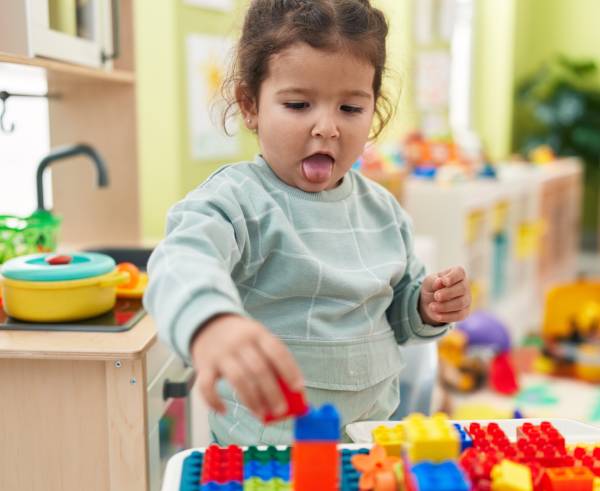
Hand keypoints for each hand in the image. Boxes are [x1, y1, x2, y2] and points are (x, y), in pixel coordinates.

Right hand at [190, 314, 304, 419]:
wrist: (207, 323)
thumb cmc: (241, 338)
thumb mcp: (258, 338)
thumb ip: (271, 360)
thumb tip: (288, 393)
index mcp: (257, 333)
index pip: (277, 351)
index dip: (289, 370)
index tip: (298, 388)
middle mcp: (239, 342)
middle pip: (259, 369)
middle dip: (272, 392)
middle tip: (281, 410)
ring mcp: (220, 354)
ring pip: (238, 379)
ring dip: (251, 400)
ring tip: (261, 414)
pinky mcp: (204, 366)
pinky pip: (207, 386)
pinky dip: (214, 401)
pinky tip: (224, 411)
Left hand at [419, 266, 470, 324]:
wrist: (431, 301)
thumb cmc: (432, 287)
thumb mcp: (429, 282)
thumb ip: (434, 281)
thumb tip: (440, 282)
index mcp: (457, 274)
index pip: (460, 272)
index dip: (453, 277)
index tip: (444, 281)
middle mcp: (465, 286)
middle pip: (462, 289)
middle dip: (448, 293)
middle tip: (436, 296)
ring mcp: (466, 299)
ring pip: (460, 303)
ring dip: (445, 306)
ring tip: (432, 306)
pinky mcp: (464, 312)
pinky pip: (459, 315)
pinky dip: (447, 316)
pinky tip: (436, 315)